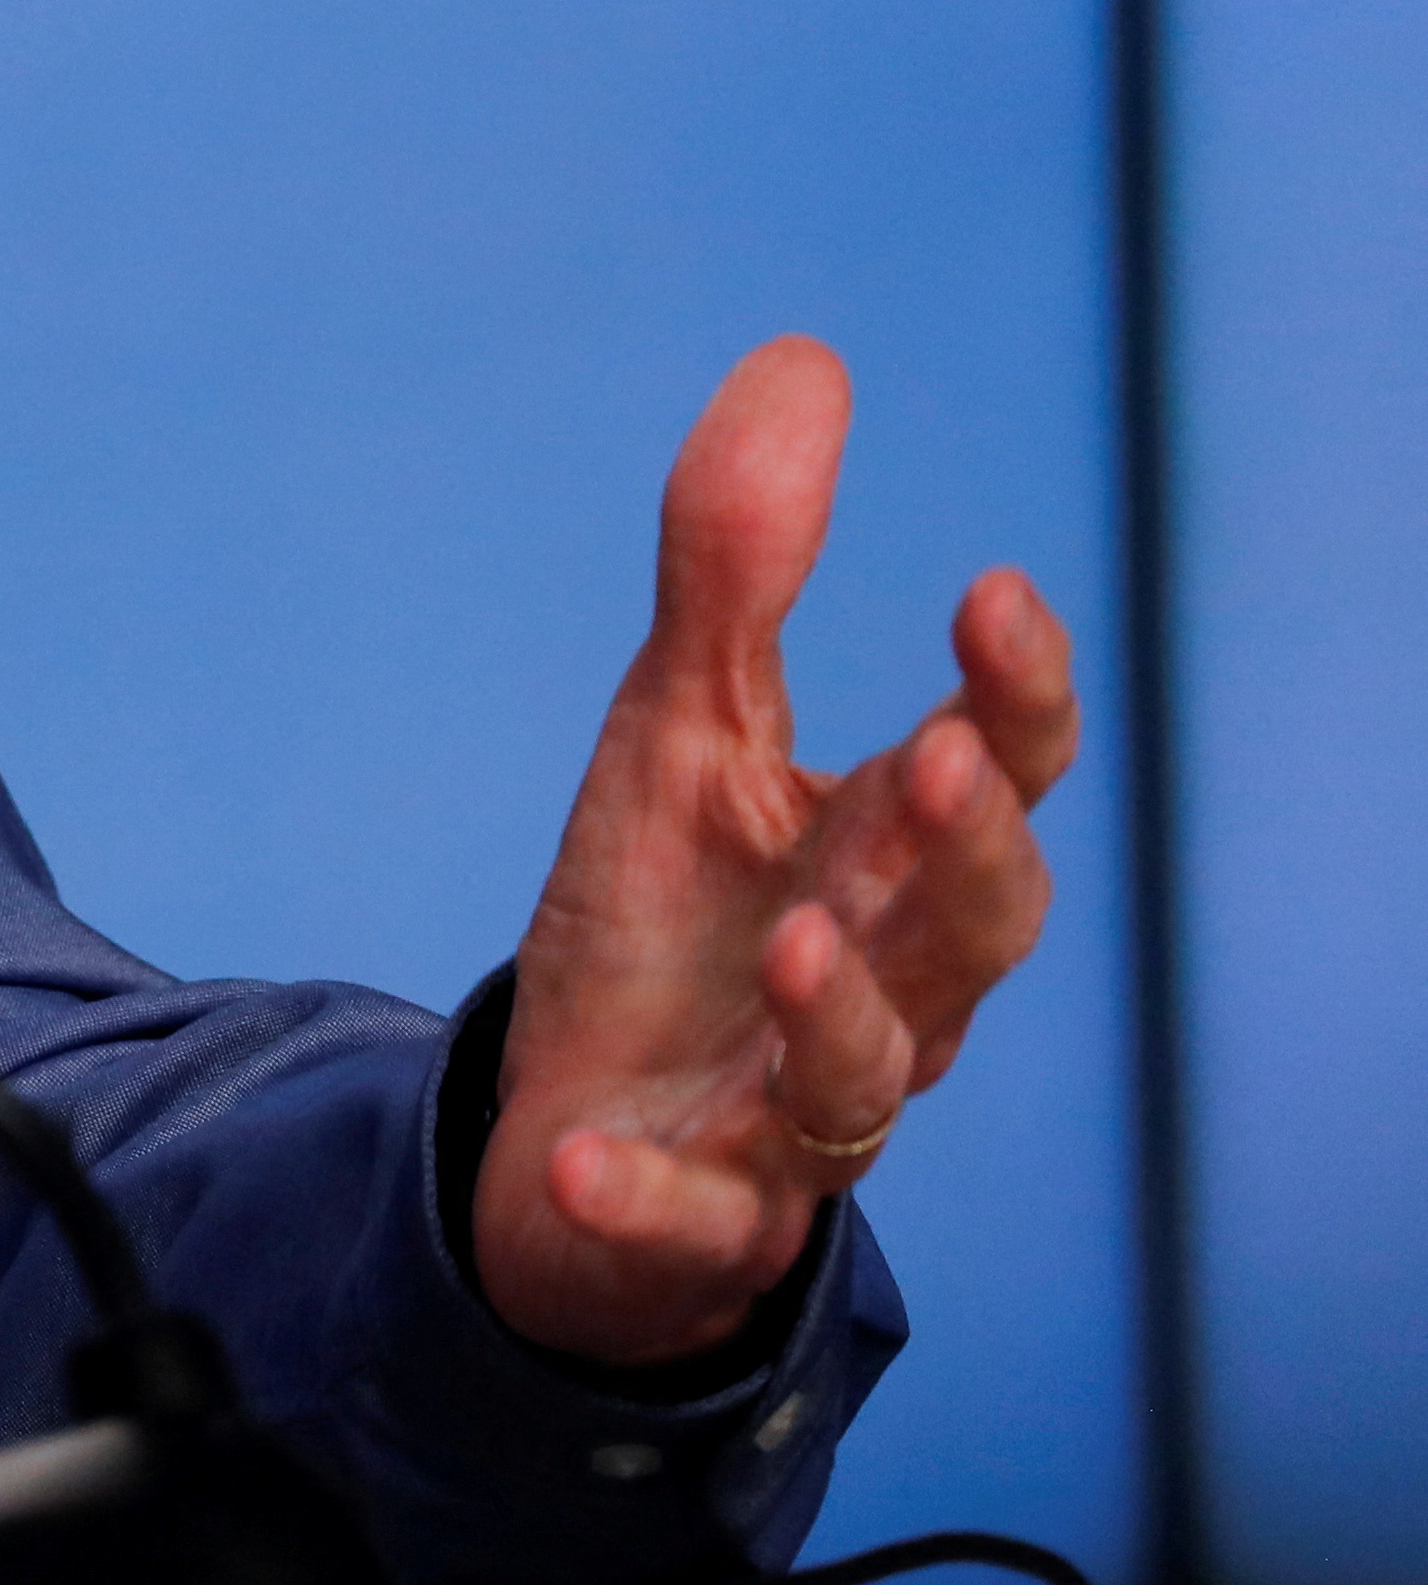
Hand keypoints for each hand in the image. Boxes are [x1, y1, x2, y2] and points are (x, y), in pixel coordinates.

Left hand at [474, 337, 1079, 1371]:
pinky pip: (689, 1223)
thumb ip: (738, 566)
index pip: (992, 775)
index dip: (1014, 695)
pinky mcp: (694, 1215)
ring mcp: (789, 1114)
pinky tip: (584, 1163)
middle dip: (967, 853)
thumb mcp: (682, 731)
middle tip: (932, 758)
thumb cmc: (668, 927)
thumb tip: (803, 361)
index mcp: (880, 863)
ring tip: (788, 942)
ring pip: (863, 1084)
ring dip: (839, 1014)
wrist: (568, 1130)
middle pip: (975, 933)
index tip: (987, 591)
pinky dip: (644, 1200)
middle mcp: (874, 990)